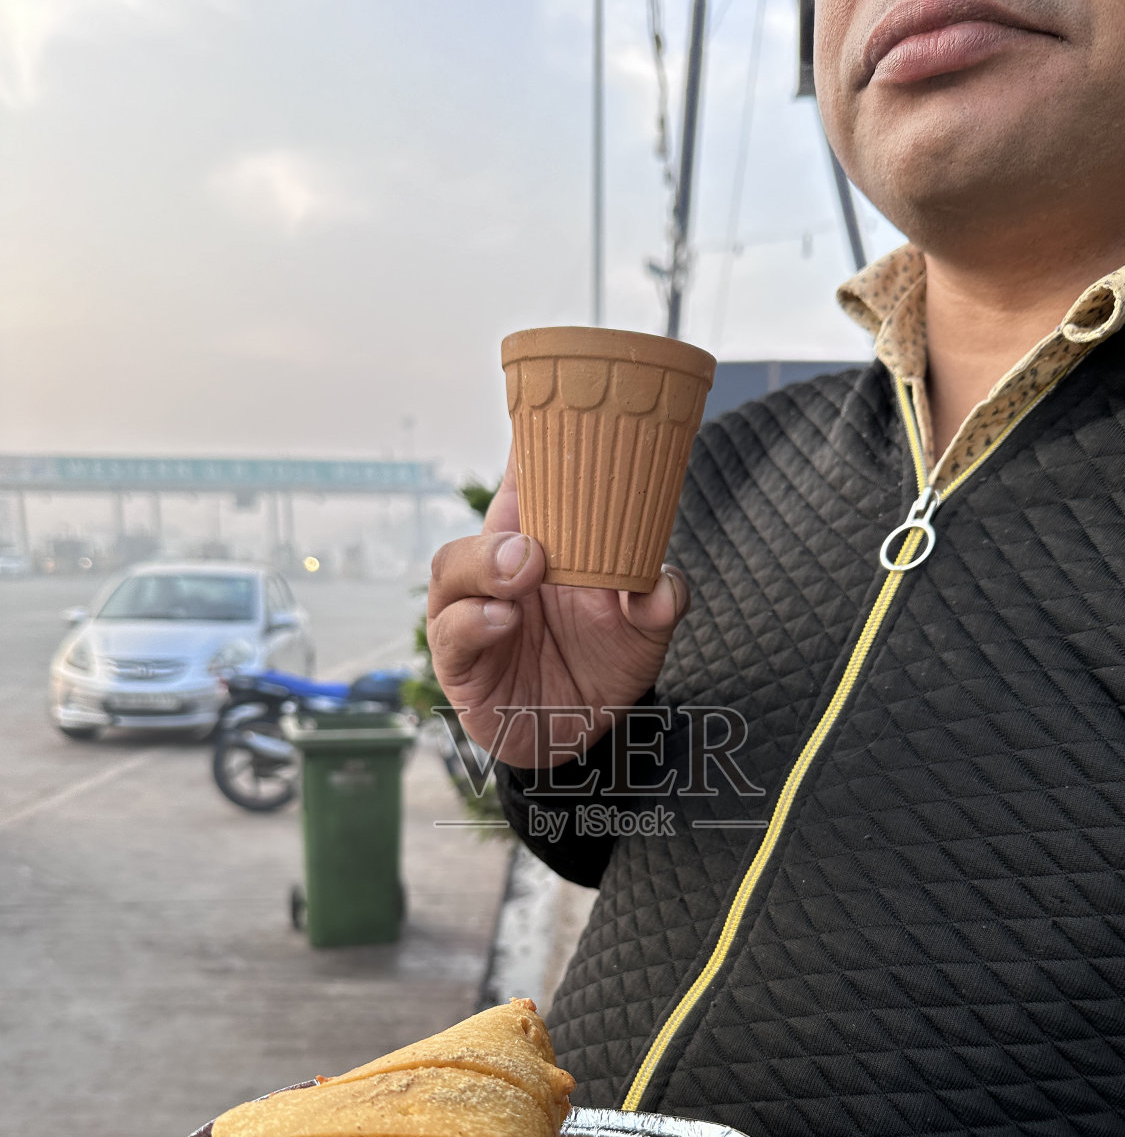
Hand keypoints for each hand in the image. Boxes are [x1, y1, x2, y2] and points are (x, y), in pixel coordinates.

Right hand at [426, 447, 689, 767]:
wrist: (579, 736)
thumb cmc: (603, 663)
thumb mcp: (642, 634)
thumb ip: (657, 604)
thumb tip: (662, 587)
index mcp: (543, 543)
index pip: (531, 481)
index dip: (532, 439)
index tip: (542, 399)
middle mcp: (500, 569)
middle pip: (487, 521)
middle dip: (508, 512)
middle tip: (538, 539)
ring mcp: (471, 611)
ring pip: (451, 569)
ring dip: (486, 566)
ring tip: (522, 576)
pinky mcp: (459, 660)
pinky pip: (451, 633)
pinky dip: (475, 623)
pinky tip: (504, 621)